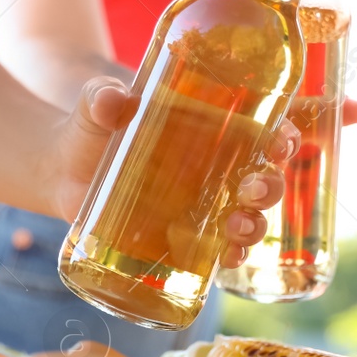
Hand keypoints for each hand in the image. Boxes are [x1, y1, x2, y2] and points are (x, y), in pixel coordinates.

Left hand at [51, 77, 288, 267]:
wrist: (64, 167)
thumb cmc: (92, 127)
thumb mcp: (98, 105)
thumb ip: (101, 98)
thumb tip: (111, 98)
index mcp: (215, 124)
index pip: (270, 126)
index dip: (293, 132)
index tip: (293, 137)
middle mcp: (220, 165)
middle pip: (267, 176)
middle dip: (271, 186)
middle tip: (253, 188)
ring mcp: (204, 202)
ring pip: (251, 216)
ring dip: (256, 225)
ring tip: (238, 226)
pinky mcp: (184, 233)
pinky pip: (220, 248)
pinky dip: (231, 256)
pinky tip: (228, 258)